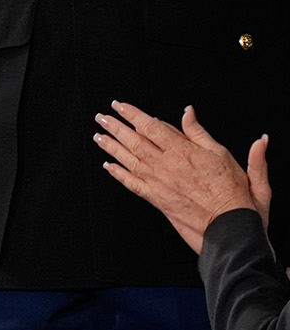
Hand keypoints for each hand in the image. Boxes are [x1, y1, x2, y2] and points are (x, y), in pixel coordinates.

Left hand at [96, 101, 270, 253]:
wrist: (229, 224)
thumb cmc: (232, 191)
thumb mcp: (222, 153)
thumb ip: (200, 132)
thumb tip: (188, 112)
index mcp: (182, 151)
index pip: (150, 126)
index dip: (132, 114)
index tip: (119, 106)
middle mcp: (165, 165)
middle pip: (134, 141)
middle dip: (115, 127)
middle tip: (101, 118)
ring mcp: (158, 182)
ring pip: (128, 160)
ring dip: (111, 147)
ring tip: (99, 136)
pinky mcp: (155, 198)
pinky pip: (131, 183)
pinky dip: (118, 174)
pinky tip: (108, 166)